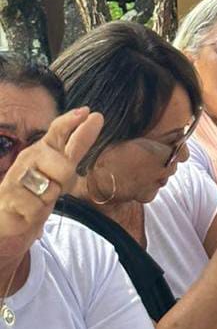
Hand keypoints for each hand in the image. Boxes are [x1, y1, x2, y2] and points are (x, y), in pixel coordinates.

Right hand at [0, 108, 102, 252]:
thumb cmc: (38, 190)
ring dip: (47, 200)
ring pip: (51, 190)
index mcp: (46, 147)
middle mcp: (30, 156)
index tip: (86, 112)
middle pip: (65, 169)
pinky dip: (35, 213)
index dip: (72, 121)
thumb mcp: (62, 166)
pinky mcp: (8, 194)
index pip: (59, 130)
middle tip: (50, 188)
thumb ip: (78, 144)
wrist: (9, 216)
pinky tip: (25, 209)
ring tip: (36, 199)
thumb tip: (96, 115)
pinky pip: (37, 207)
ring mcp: (17, 174)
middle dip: (63, 183)